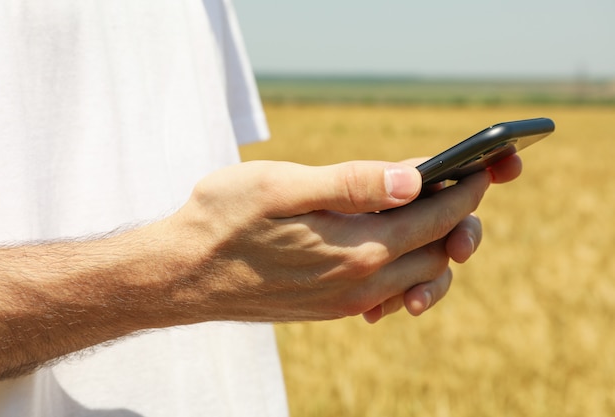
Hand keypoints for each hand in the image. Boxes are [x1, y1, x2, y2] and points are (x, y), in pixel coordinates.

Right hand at [156, 156, 518, 324]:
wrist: (183, 274)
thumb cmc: (225, 219)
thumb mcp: (284, 185)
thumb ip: (353, 183)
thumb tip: (415, 178)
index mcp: (357, 248)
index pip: (435, 217)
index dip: (466, 190)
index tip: (485, 168)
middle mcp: (360, 283)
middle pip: (436, 252)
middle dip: (460, 219)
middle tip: (467, 188)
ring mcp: (345, 301)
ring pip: (418, 278)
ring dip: (435, 249)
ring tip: (437, 220)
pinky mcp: (329, 308)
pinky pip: (388, 294)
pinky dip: (406, 274)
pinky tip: (392, 256)